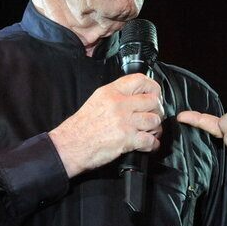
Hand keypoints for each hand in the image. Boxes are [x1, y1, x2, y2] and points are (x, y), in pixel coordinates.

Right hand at [49, 73, 163, 177]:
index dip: (153, 87)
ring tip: (151, 132)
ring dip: (155, 129)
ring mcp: (124, 121)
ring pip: (154, 120)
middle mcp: (119, 104)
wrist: (69, 145)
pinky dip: (153, 145)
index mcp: (111, 92)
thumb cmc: (80, 127)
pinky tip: (149, 145)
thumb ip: (116, 95)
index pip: (141, 80)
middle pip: (153, 101)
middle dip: (157, 111)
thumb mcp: (96, 100)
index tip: (155, 94)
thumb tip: (136, 95)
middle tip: (154, 116)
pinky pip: (150, 140)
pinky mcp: (127, 139)